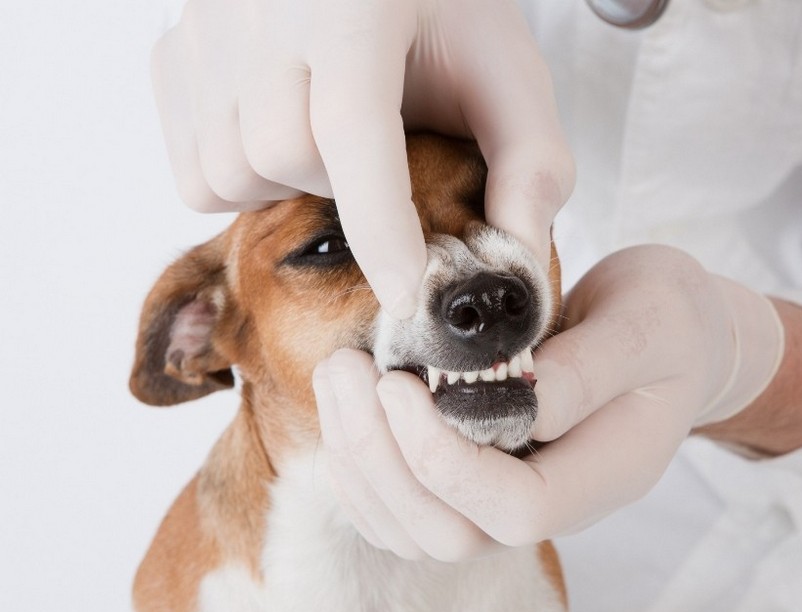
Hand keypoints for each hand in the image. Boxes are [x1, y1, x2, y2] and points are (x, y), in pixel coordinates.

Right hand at [152, 0, 572, 317]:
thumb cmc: (442, 14)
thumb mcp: (507, 70)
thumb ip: (530, 161)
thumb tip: (517, 259)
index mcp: (352, 1)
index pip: (352, 125)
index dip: (380, 224)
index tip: (407, 293)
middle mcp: (261, 4)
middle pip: (284, 157)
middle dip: (339, 187)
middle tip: (376, 153)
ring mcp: (204, 26)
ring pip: (227, 173)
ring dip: (289, 188)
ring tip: (329, 144)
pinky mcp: (172, 51)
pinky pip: (193, 173)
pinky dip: (242, 182)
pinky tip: (286, 140)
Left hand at [312, 245, 783, 559]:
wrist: (675, 335)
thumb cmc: (669, 322)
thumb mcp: (647, 323)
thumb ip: (587, 366)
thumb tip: (511, 393)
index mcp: (604, 472)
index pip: (517, 510)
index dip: (447, 461)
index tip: (402, 384)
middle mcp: (555, 501)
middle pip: (452, 535)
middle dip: (384, 460)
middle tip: (348, 369)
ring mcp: (513, 495)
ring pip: (418, 530)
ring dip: (362, 461)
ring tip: (340, 373)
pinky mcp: (481, 476)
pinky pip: (407, 506)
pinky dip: (363, 466)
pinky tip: (350, 406)